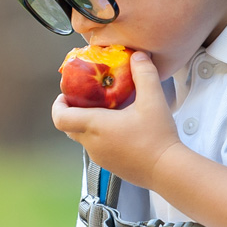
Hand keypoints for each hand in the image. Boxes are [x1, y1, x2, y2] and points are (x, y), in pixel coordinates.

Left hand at [52, 50, 183, 187]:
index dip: (58, 105)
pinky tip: (121, 129)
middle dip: (73, 112)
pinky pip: (97, 148)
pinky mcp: (111, 166)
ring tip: (107, 112)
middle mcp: (92, 144)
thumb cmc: (157, 137)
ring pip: (84, 139)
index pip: (60, 118)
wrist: (168, 170)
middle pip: (70, 127)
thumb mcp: (153, 100)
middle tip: (87, 99)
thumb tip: (138, 56)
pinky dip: (100, 137)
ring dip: (88, 125)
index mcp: (95, 126)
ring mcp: (100, 157)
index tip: (66, 95)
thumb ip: (144, 74)